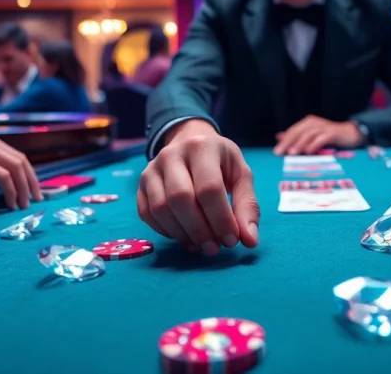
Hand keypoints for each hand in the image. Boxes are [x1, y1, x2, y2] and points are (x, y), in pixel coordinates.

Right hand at [0, 131, 40, 209]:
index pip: (17, 156)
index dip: (28, 174)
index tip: (32, 189)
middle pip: (22, 162)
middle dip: (32, 182)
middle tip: (36, 199)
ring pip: (16, 169)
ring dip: (24, 189)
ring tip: (24, 205)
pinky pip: (4, 178)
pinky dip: (11, 191)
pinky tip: (10, 203)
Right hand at [137, 120, 259, 254]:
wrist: (190, 141)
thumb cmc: (220, 162)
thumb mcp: (241, 175)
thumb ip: (247, 206)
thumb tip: (249, 241)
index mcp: (202, 147)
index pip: (209, 188)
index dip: (221, 219)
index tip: (232, 240)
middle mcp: (171, 155)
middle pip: (180, 199)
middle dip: (199, 230)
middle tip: (214, 248)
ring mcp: (151, 169)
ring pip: (160, 209)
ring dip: (182, 234)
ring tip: (201, 246)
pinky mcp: (140, 185)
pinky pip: (147, 214)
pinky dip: (165, 232)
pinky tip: (184, 237)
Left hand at [273, 115, 363, 155]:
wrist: (350, 134)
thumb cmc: (329, 136)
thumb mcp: (311, 136)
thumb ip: (296, 136)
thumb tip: (279, 137)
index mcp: (307, 123)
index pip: (293, 131)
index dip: (284, 141)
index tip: (276, 151)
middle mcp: (314, 122)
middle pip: (298, 132)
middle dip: (288, 142)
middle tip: (280, 152)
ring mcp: (323, 127)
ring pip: (308, 135)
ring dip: (299, 144)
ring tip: (292, 153)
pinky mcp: (332, 133)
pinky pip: (321, 138)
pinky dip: (314, 144)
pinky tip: (309, 151)